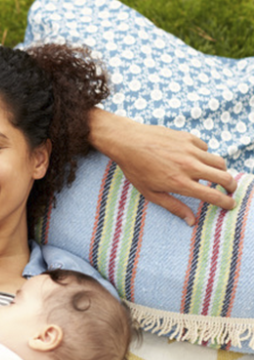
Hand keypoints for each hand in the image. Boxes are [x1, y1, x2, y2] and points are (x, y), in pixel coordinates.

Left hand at [90, 109, 236, 224]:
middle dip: (232, 186)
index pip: (213, 196)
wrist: (127, 141)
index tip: (230, 205)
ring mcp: (190, 150)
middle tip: (229, 190)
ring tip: (214, 175)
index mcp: (180, 183)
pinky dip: (203, 155)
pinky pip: (205, 148)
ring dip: (220, 171)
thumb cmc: (136, 169)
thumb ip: (174, 206)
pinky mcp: (188, 137)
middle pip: (225, 177)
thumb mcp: (151, 193)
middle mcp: (189, 166)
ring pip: (219, 162)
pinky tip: (192, 158)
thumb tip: (192, 221)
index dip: (227, 203)